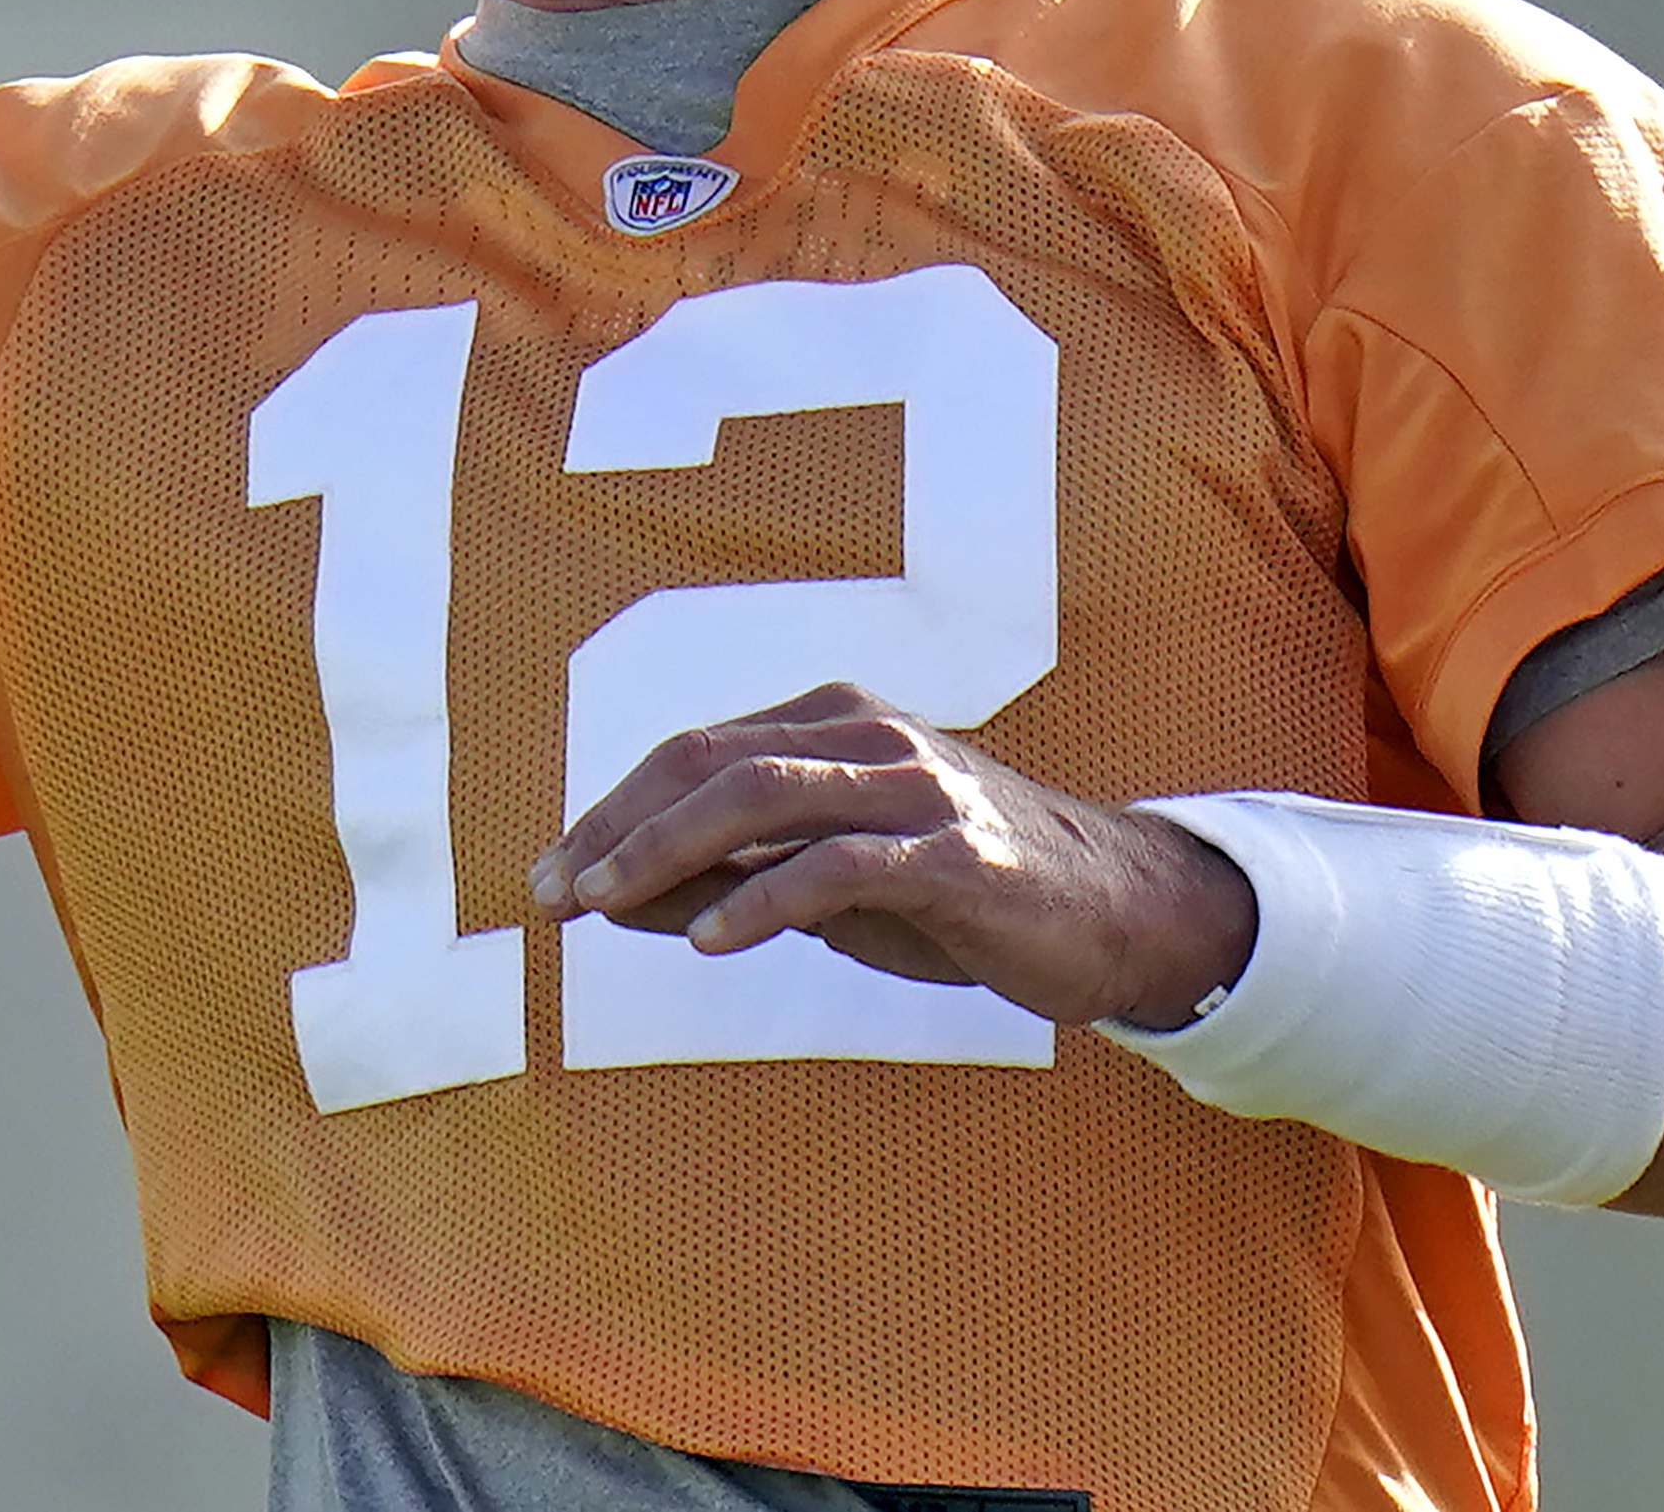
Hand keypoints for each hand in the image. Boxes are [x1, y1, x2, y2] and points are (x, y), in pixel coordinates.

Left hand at [525, 681, 1259, 1029]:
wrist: (1115, 914)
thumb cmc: (961, 894)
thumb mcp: (834, 884)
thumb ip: (734, 876)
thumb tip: (611, 896)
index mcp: (835, 724)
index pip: (695, 753)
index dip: (612, 811)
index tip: (548, 876)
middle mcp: (870, 736)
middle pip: (712, 764)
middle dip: (619, 827)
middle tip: (554, 894)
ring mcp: (916, 788)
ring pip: (763, 796)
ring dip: (667, 852)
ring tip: (603, 904)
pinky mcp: (956, 854)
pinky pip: (839, 866)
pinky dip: (763, 899)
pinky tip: (706, 939)